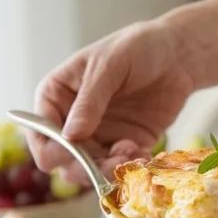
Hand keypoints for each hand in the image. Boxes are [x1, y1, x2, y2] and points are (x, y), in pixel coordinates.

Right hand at [29, 21, 195, 183]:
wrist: (177, 54)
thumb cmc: (138, 47)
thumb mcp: (110, 66)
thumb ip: (90, 101)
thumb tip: (69, 135)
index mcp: (56, 95)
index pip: (40, 133)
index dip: (52, 148)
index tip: (73, 151)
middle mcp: (72, 120)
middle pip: (63, 160)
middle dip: (82, 166)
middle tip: (107, 161)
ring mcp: (99, 136)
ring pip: (90, 170)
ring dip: (108, 170)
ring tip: (131, 153)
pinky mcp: (126, 145)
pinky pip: (120, 168)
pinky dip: (129, 168)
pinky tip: (142, 154)